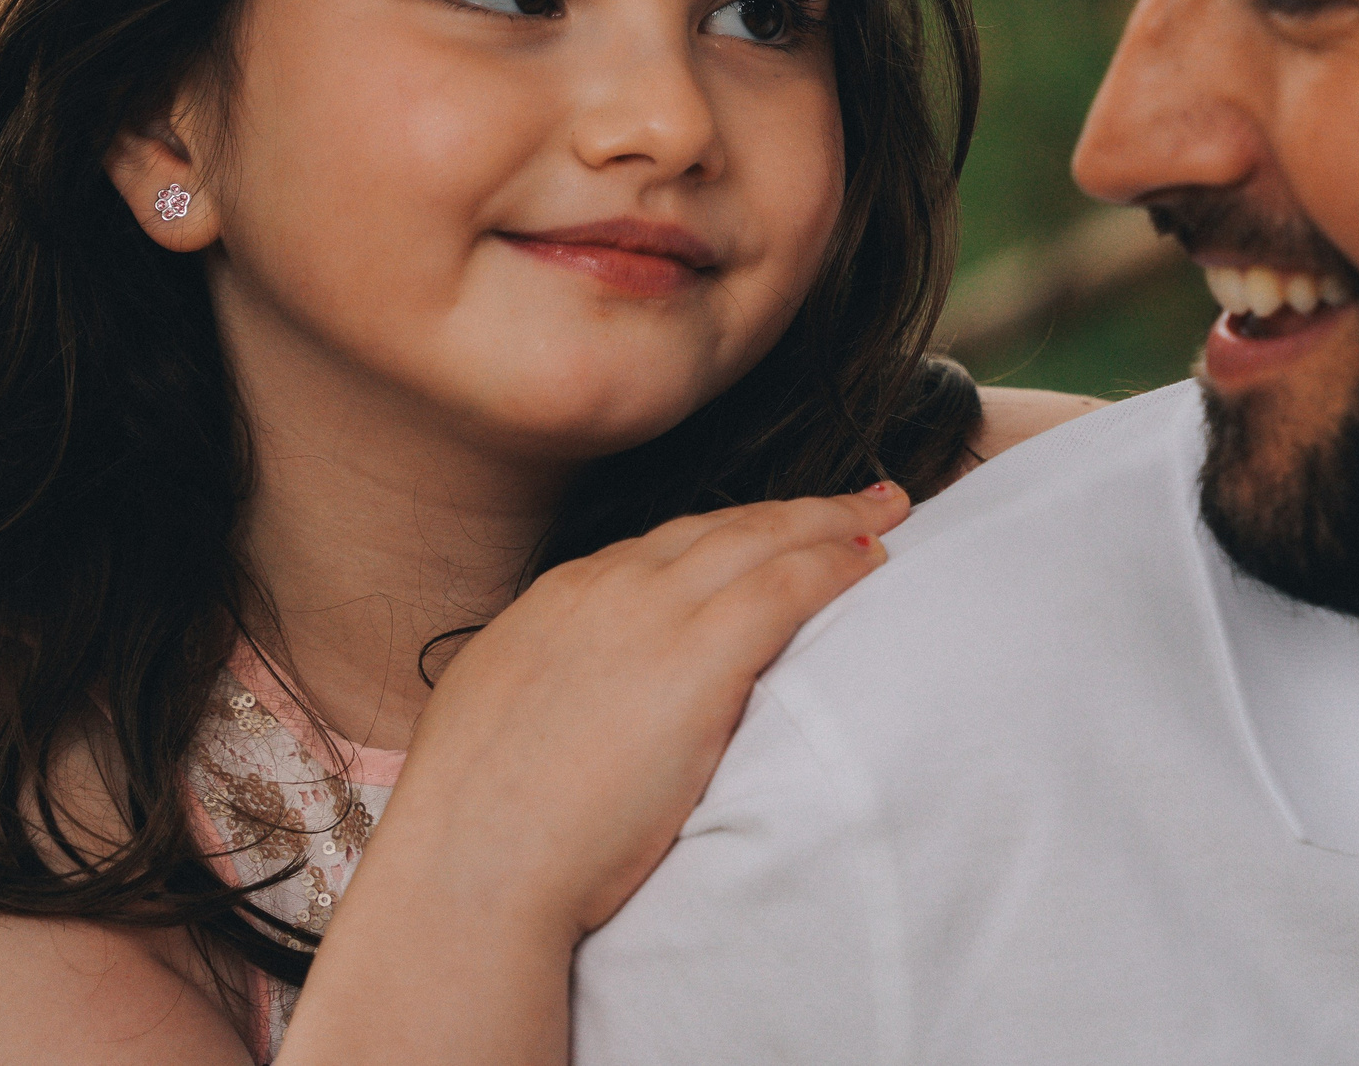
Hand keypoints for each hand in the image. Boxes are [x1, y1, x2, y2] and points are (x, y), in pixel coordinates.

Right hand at [365, 480, 910, 940]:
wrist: (475, 863)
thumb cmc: (482, 827)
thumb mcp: (501, 719)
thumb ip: (554, 689)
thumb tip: (577, 703)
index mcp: (559, 598)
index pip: (665, 546)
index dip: (729, 537)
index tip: (767, 535)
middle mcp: (608, 586)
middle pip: (721, 526)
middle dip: (793, 509)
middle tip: (859, 495)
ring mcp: (653, 614)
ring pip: (761, 538)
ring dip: (829, 521)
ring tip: (884, 512)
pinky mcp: (699, 657)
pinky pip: (787, 586)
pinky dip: (835, 564)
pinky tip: (872, 560)